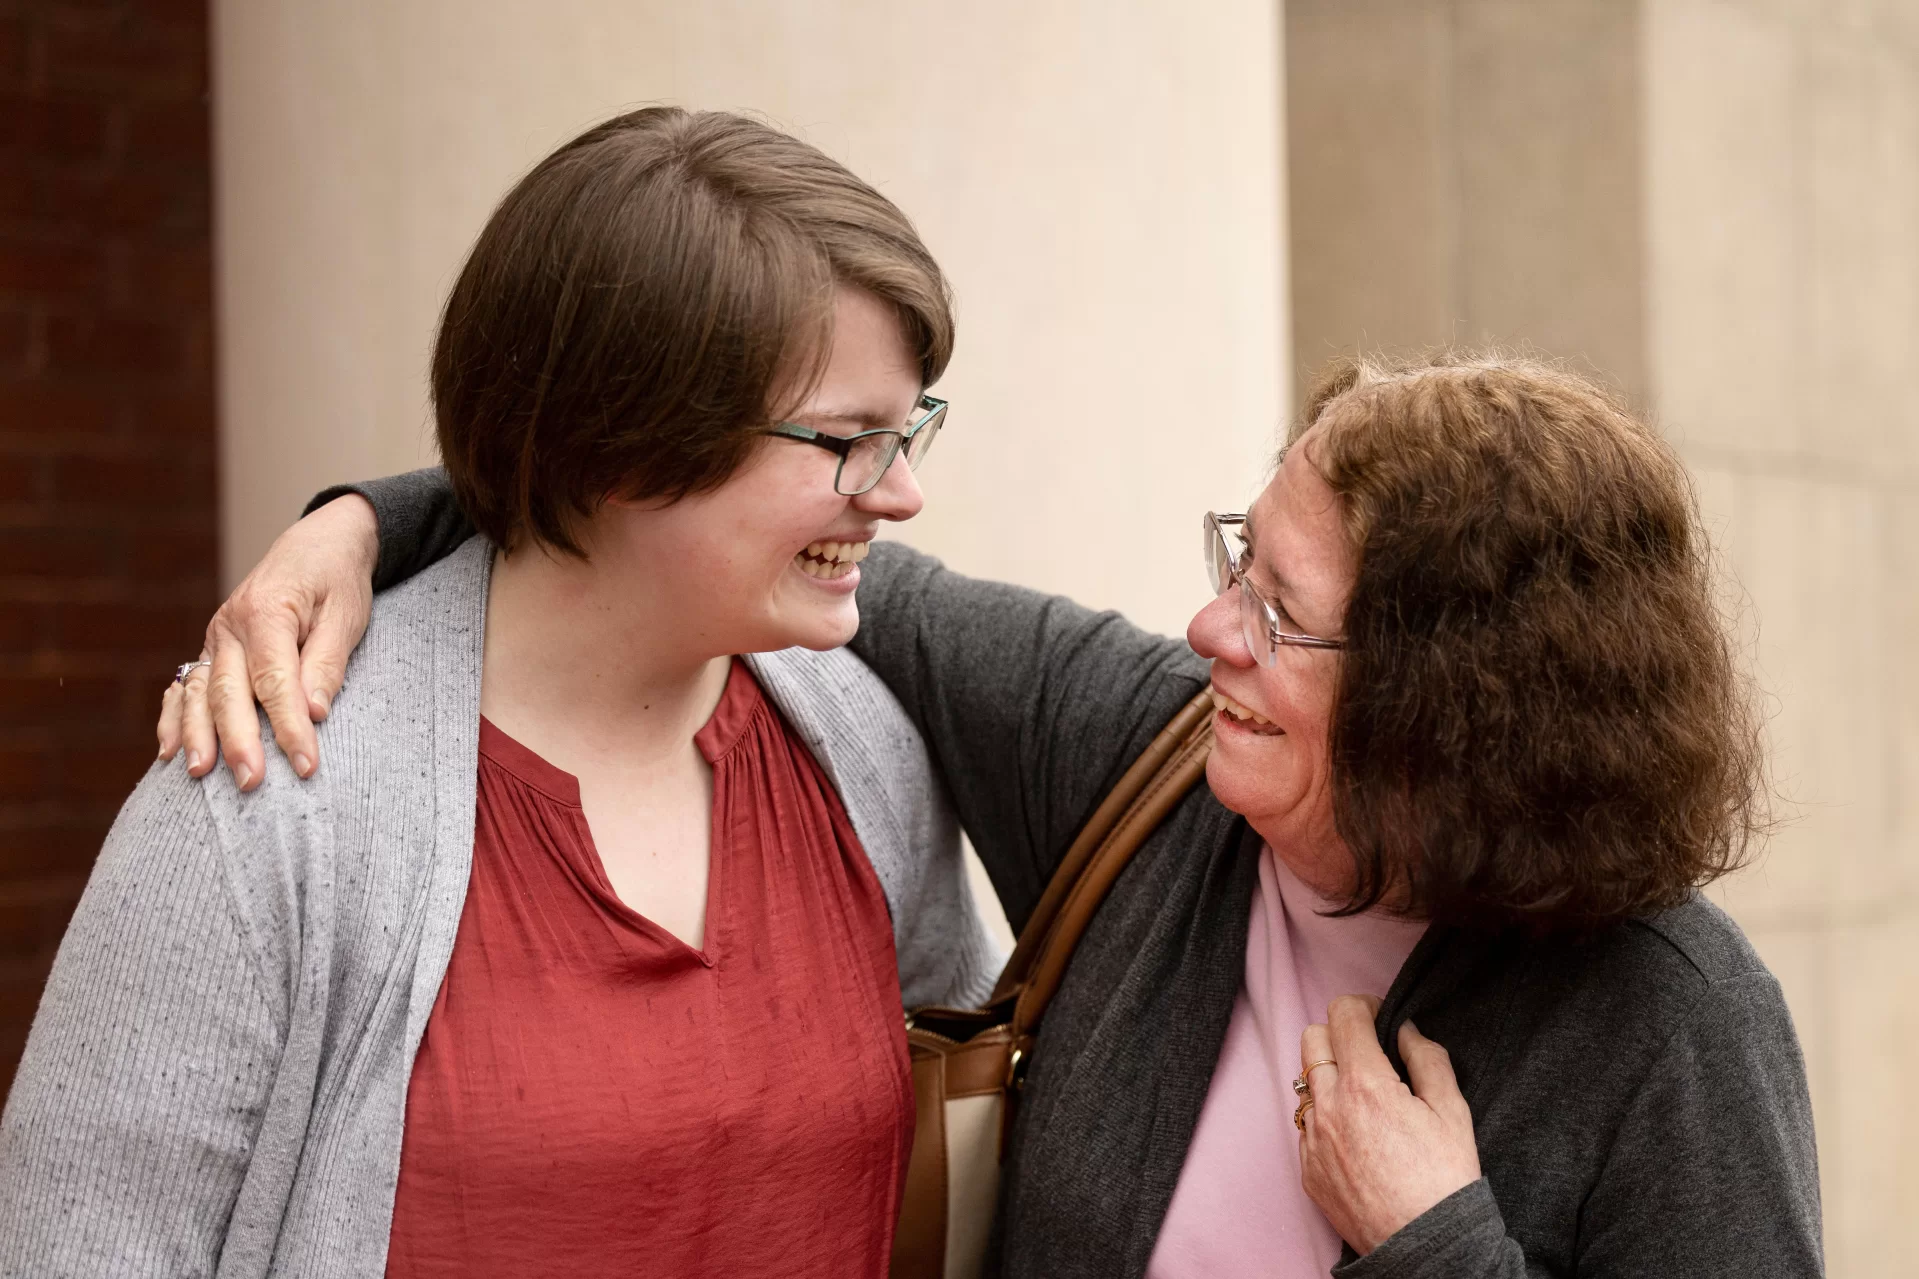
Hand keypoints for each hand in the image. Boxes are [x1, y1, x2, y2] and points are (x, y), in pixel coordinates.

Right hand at [156, 495, 379, 789]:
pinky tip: (168, 752)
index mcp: (267, 612)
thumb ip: (327, 663)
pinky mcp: (212, 647)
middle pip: (229, 691)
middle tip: (251, 783)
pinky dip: (175, 718)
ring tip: (200, 774)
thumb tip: (313, 712)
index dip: (289, 727)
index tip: (306, 766)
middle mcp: (231, 625)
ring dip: (198, 735)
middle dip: (239, 741)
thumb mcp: (346, 616)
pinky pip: (186, 685)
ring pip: (200, 692)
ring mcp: (215, 636)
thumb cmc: (337, 582)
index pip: (275, 681)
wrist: (318, 545)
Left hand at [1297, 995, 1480, 1254]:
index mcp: (1365, 1085)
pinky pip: (1308, 1126)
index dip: (1364, 1006)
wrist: (1426, 1247)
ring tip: (1366, 1099)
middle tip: (1369, 1052)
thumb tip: (1405, 1030)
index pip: (1343, 1014)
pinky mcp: (1307, 1169)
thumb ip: (1427, 1058)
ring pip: (1306, 1083)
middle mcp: (1329, 1107)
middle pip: (1312, 1038)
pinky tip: (1359, 1137)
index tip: (1379, 1017)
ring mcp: (1312, 1140)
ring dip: (1331, 1078)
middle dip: (1339, 1034)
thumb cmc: (1445, 1180)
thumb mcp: (1452, 1110)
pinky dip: (1328, 1119)